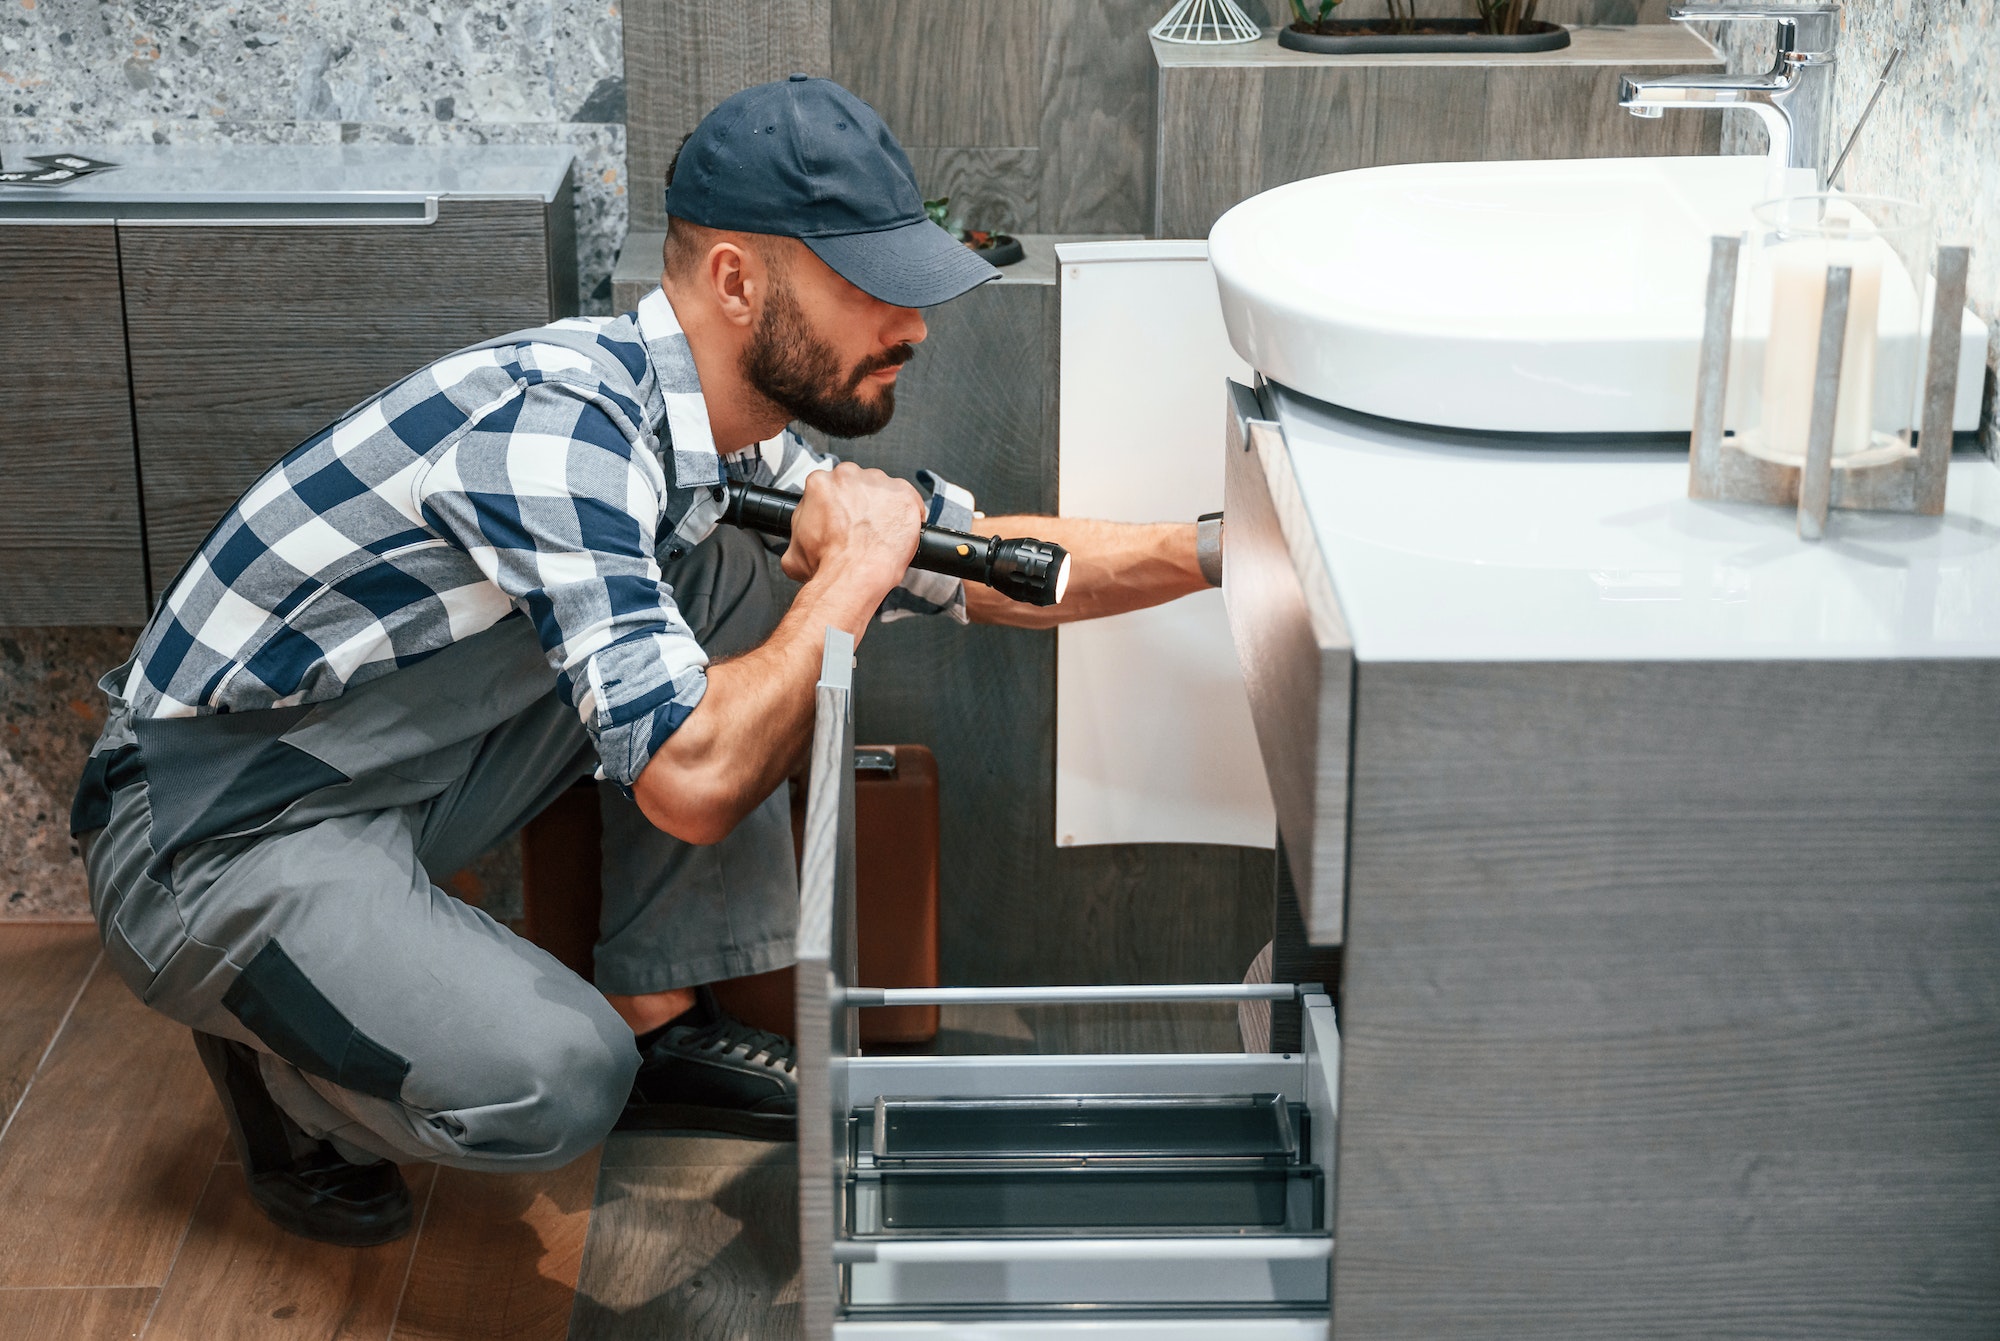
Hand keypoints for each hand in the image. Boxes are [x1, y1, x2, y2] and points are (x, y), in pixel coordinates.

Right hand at [782, 462, 922, 593]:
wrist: (853, 575)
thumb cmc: (828, 564)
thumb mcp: (793, 552)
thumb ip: (798, 535)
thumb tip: (799, 540)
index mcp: (820, 483)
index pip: (831, 487)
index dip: (838, 506)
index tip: (843, 520)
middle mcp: (849, 476)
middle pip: (858, 485)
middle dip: (861, 503)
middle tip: (861, 529)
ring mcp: (879, 483)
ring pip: (883, 490)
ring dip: (883, 508)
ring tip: (880, 534)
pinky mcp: (903, 495)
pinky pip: (909, 500)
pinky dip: (907, 514)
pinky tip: (898, 533)